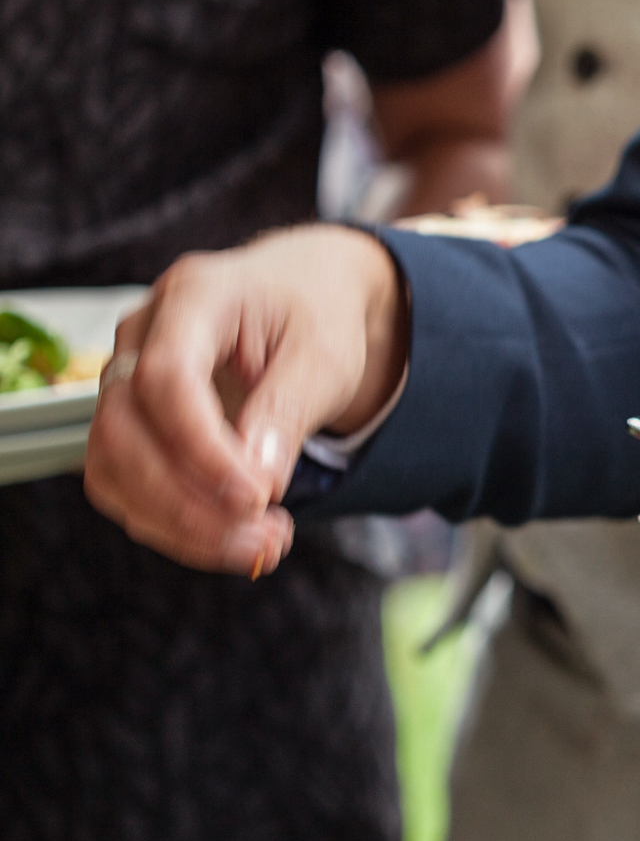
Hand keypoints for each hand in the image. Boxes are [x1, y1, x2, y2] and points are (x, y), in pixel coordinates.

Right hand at [83, 224, 407, 575]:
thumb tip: (258, 484)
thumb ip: (287, 413)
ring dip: (177, 523)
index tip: (256, 498)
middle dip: (186, 501)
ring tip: (258, 547)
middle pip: (123, 427)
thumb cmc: (316, 313)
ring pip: (113, 463)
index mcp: (194, 296)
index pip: (165, 378)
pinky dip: (170, 522)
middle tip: (262, 539)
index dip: (202, 449)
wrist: (305, 293)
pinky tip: (230, 538)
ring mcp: (125, 375)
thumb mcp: (326, 355)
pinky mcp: (131, 417)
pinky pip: (124, 480)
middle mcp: (142, 333)